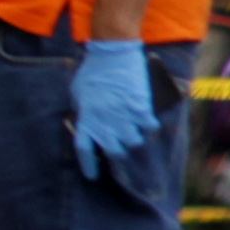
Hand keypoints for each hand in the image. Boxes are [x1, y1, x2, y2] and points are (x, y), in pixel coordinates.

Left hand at [72, 37, 155, 177]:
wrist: (112, 52)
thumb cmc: (92, 70)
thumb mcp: (78, 92)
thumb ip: (82, 109)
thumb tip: (85, 120)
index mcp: (86, 119)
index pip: (84, 150)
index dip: (89, 166)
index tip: (93, 177)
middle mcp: (104, 122)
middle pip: (115, 152)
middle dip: (119, 154)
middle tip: (122, 149)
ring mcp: (123, 116)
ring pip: (135, 142)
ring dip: (136, 139)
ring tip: (136, 132)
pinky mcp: (140, 107)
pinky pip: (150, 127)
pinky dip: (151, 126)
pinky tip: (150, 121)